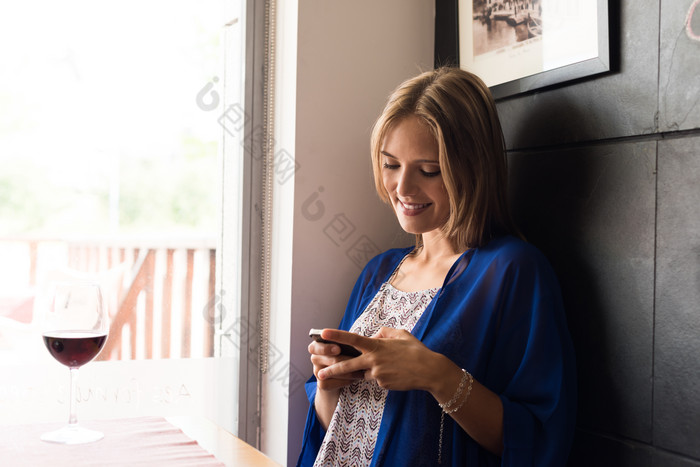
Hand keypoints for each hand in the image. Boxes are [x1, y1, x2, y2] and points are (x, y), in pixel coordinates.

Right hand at [308, 331, 363, 391]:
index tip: (338, 349)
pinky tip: (356, 378)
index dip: (326, 348)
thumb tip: (356, 338)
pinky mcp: (322, 384)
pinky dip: (347, 380)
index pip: (315, 347)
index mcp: (317, 345)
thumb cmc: (342, 355)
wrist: (337, 377)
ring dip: (349, 370)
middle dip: (342, 360)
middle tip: (354, 360)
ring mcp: (317, 372)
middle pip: (328, 359)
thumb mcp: (342, 346)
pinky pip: (335, 382)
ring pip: (334, 372)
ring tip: (362, 369)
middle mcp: (315, 358)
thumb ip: (344, 341)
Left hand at [316, 327, 437, 391]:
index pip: (353, 339)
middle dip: (332, 369)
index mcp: (377, 345)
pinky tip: (396, 373)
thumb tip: (374, 335)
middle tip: (319, 372)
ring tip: (344, 373)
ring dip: (360, 371)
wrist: (429, 371)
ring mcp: (378, 374)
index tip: (323, 333)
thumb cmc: (416, 350)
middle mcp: (374, 360)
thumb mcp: (401, 334)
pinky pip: (376, 379)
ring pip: (364, 373)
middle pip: (348, 365)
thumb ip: (384, 333)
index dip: (337, 335)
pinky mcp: (382, 384)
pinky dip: (381, 376)